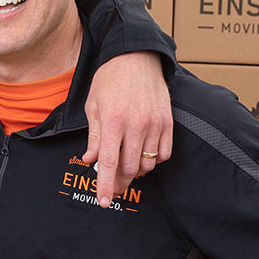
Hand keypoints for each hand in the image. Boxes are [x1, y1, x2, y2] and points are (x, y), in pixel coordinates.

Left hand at [82, 51, 172, 206]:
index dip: (105, 185)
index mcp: (113, 120)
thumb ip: (94, 136)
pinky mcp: (168, 122)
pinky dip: (153, 160)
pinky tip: (143, 154)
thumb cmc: (110, 79)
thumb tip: (90, 159)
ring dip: (136, 171)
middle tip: (111, 185)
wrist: (137, 57)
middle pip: (129, 168)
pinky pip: (164, 153)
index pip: (108, 162)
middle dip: (119, 182)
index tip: (103, 201)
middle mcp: (136, 124)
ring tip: (126, 166)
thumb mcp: (93, 105)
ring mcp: (154, 124)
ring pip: (148, 164)